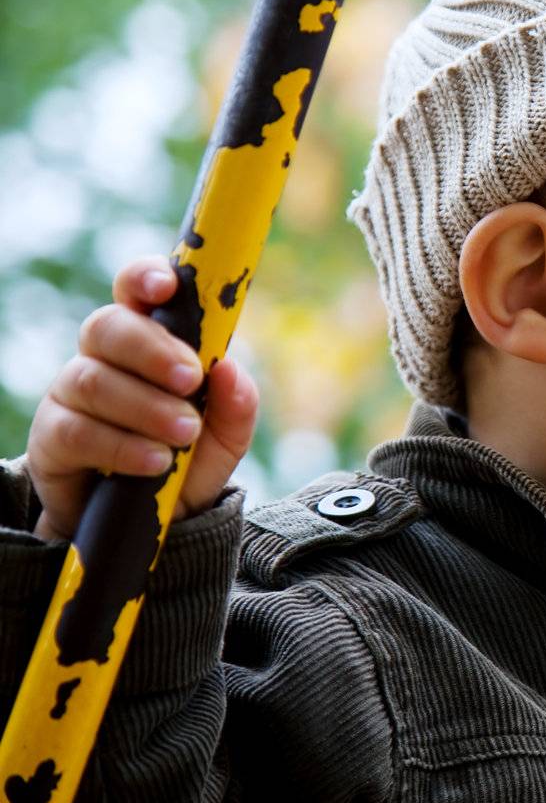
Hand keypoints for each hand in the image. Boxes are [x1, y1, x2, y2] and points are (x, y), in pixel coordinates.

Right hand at [25, 255, 258, 541]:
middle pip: (107, 326)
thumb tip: (229, 369)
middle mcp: (104, 359)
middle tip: (191, 379)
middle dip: (152, 349)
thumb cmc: (191, 461)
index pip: (135, 291)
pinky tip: (155, 462)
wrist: (156, 525)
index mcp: (149, 341)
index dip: (145, 278)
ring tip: (184, 433)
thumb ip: (236, 403)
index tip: (168, 287)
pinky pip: (76, 431)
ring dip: (145, 406)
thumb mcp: (227, 436)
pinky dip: (122, 445)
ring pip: (92, 379)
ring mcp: (71, 395)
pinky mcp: (52, 439)